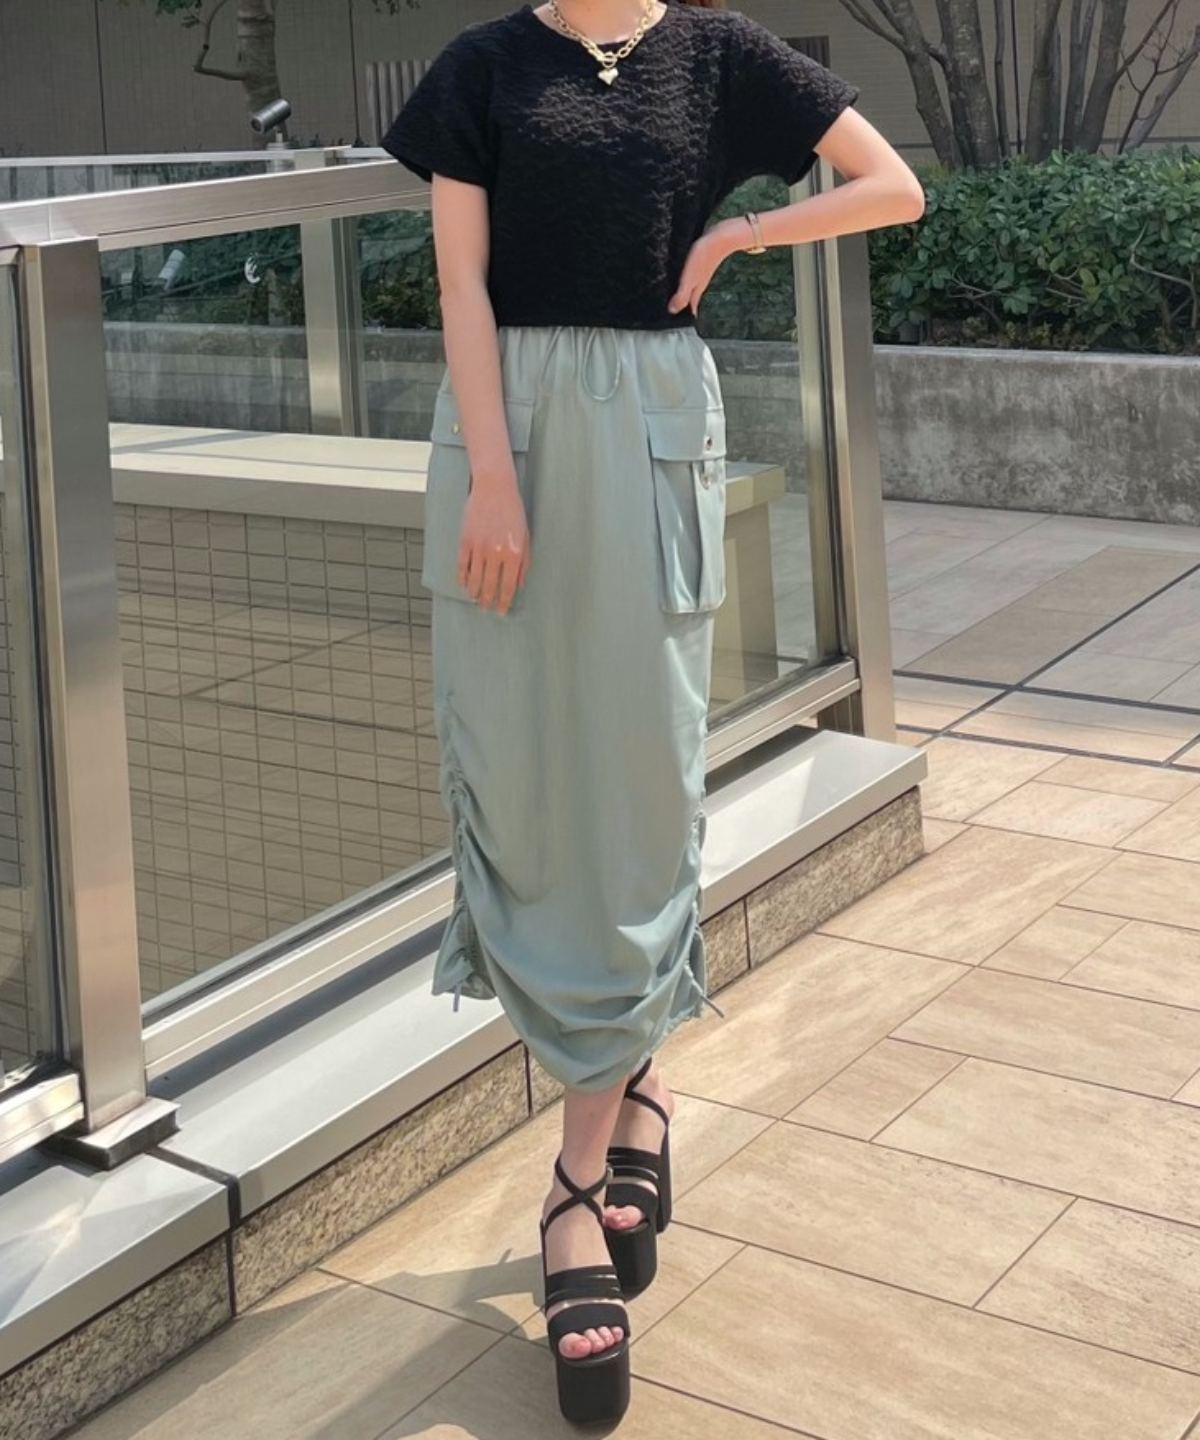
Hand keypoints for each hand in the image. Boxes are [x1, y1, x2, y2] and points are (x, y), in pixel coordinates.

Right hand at [457, 468, 530, 614]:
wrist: (494, 488)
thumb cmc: (513, 511)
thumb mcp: (525, 537)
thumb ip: (524, 563)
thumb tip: (519, 585)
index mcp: (514, 553)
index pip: (509, 586)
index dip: (505, 601)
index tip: (502, 611)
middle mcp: (496, 553)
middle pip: (490, 586)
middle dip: (488, 601)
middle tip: (487, 610)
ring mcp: (479, 547)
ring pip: (474, 579)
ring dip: (474, 593)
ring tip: (475, 600)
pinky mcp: (465, 540)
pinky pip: (462, 565)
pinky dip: (462, 578)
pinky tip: (464, 585)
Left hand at [667, 221, 743, 315]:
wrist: (721, 237)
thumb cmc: (704, 257)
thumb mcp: (689, 279)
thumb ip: (681, 295)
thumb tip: (672, 311)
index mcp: (697, 289)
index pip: (690, 307)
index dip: (684, 315)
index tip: (676, 323)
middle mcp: (699, 282)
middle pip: (690, 298)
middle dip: (683, 305)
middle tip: (673, 312)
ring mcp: (700, 272)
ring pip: (691, 287)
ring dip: (683, 293)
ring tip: (673, 297)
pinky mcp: (700, 262)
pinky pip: (690, 275)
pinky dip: (685, 279)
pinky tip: (680, 275)